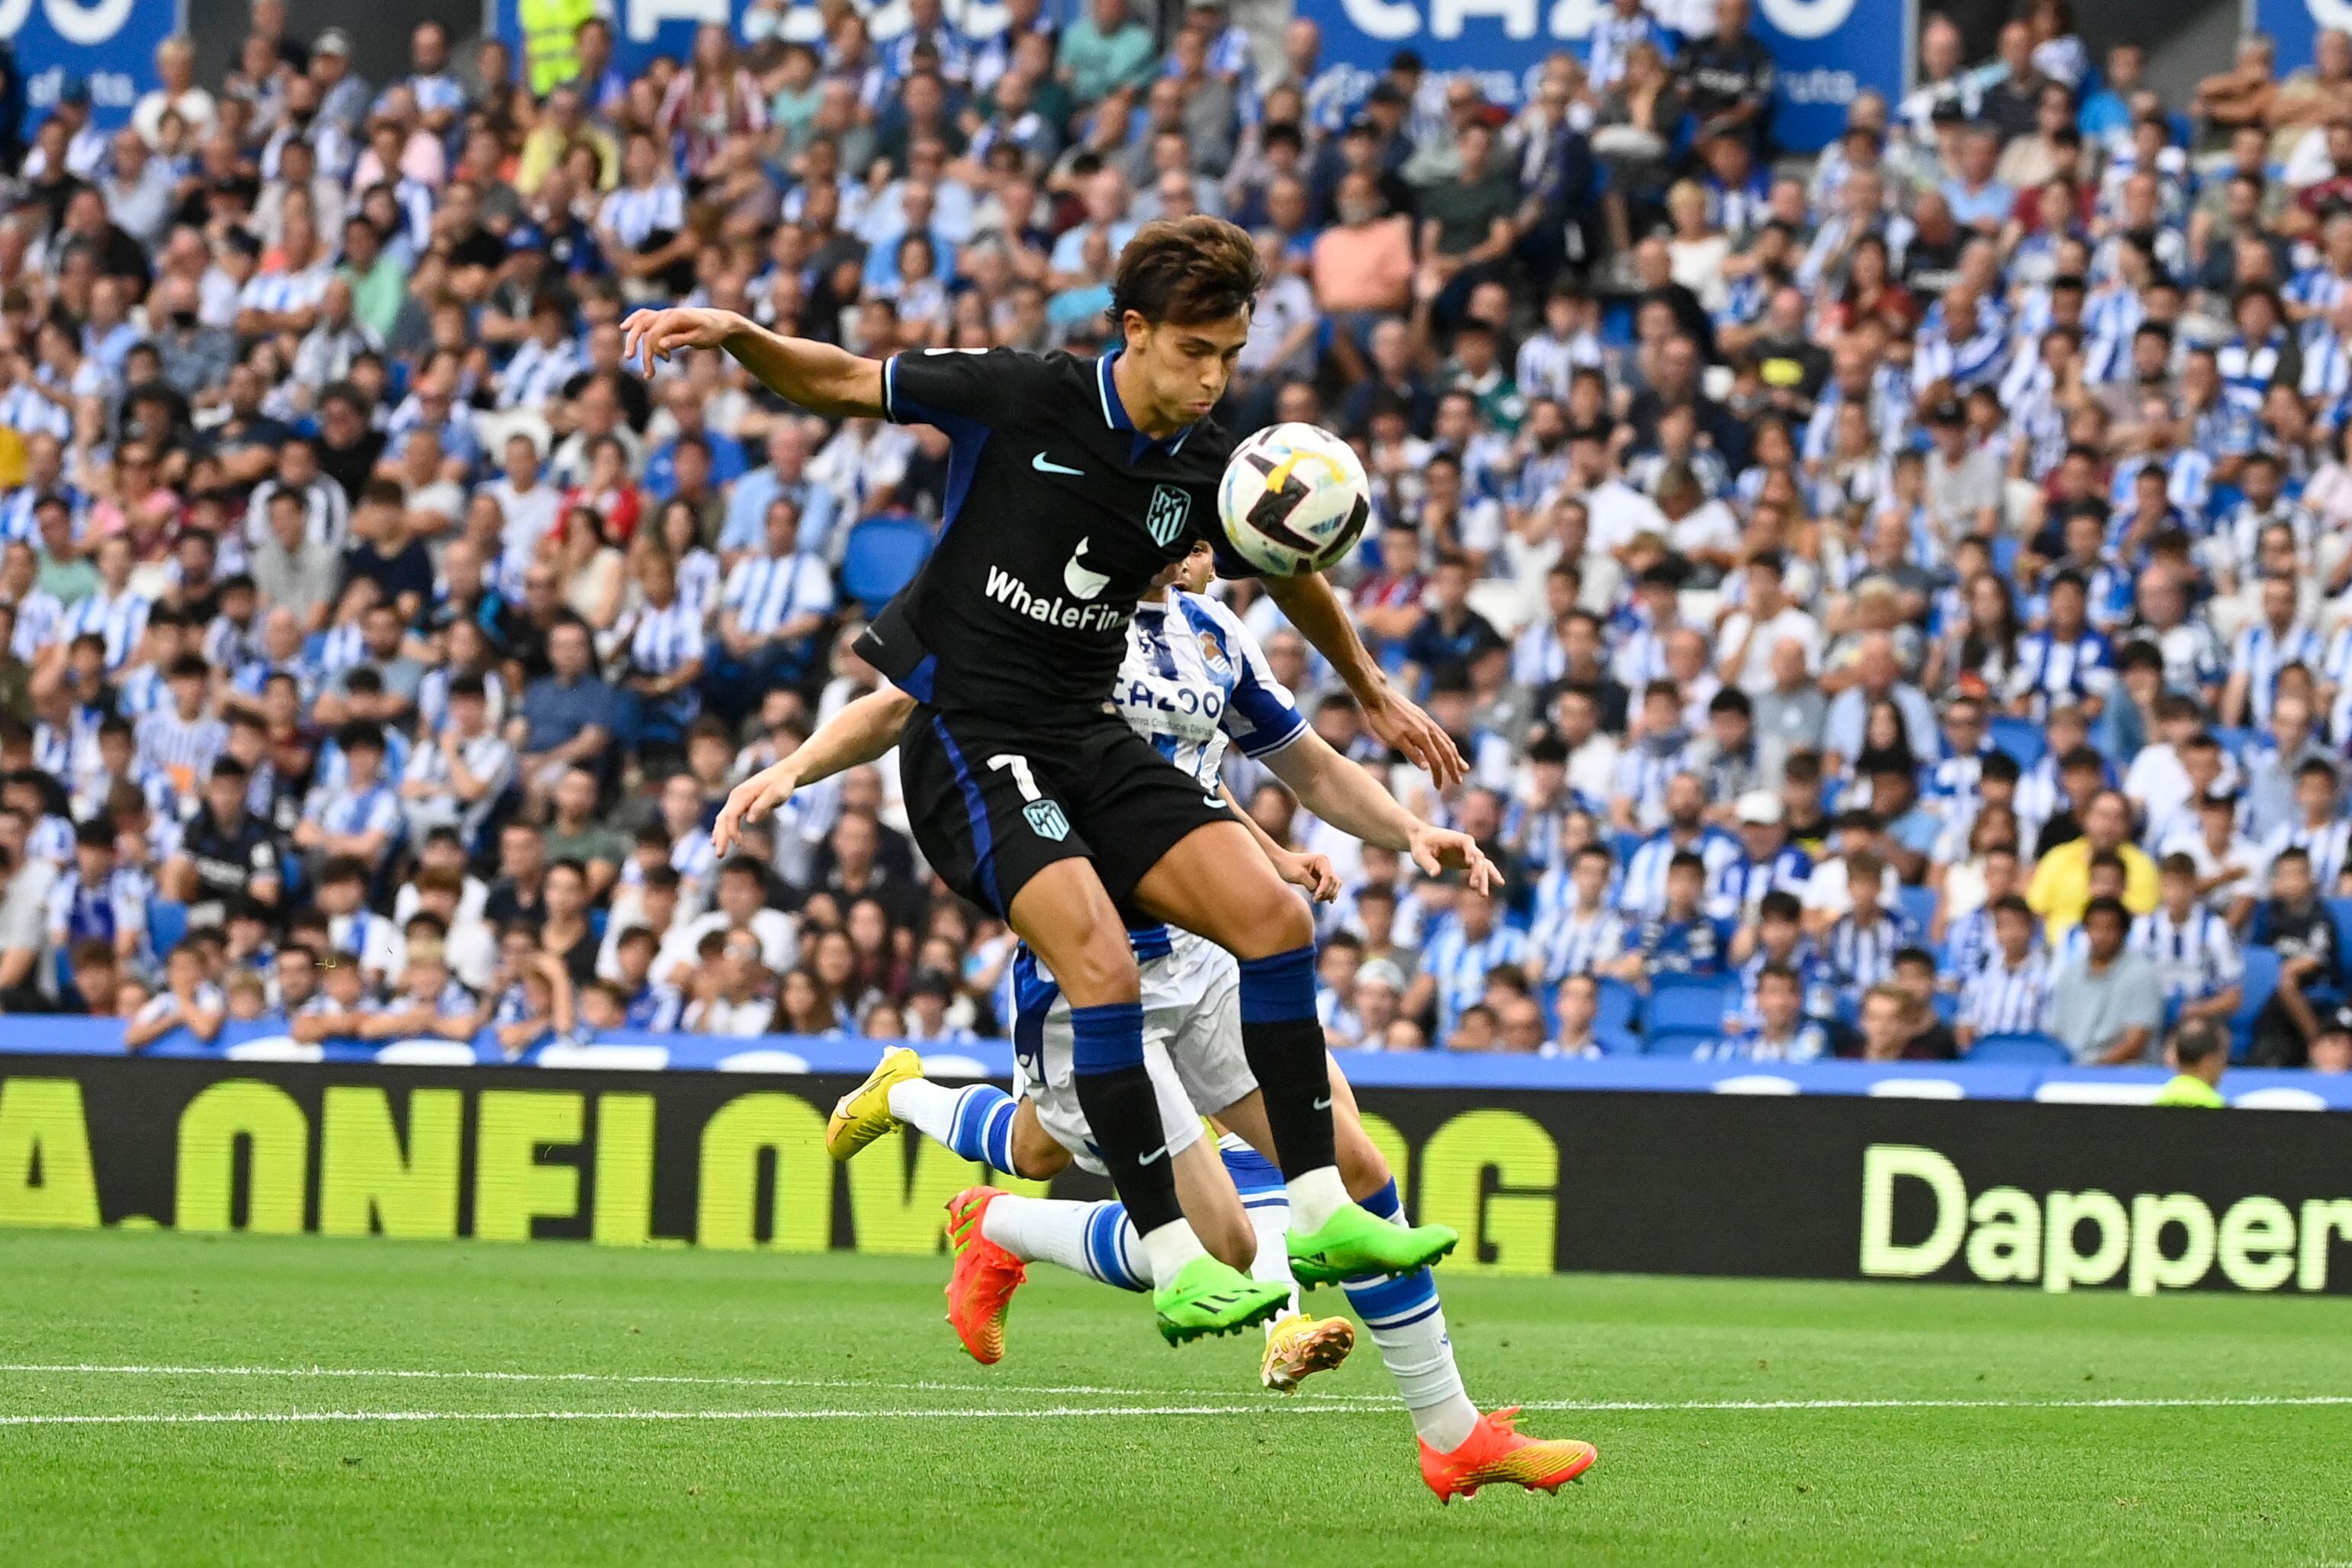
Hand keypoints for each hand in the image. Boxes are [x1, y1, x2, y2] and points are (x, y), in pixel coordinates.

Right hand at [620, 307, 740, 371]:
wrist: (720, 323)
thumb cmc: (712, 332)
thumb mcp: (700, 339)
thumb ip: (680, 340)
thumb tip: (660, 345)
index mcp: (675, 318)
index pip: (653, 334)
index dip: (651, 352)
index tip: (657, 368)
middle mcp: (667, 314)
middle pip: (642, 326)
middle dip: (634, 343)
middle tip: (629, 359)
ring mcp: (664, 315)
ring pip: (641, 322)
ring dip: (634, 338)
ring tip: (629, 355)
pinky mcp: (664, 319)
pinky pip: (644, 317)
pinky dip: (635, 323)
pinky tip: (625, 328)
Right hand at [712, 761, 800, 856]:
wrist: (783, 774)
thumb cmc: (782, 784)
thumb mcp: (776, 794)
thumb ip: (763, 806)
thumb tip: (750, 820)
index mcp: (742, 795)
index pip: (731, 816)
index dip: (732, 831)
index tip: (739, 845)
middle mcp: (735, 797)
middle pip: (722, 819)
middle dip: (721, 837)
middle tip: (720, 855)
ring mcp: (736, 799)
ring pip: (722, 819)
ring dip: (719, 835)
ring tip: (719, 852)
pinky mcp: (739, 803)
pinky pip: (726, 817)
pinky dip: (722, 829)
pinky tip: (718, 839)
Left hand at [1274, 848, 1338, 901]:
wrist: (1280, 863)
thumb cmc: (1287, 866)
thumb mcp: (1298, 875)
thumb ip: (1311, 883)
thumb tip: (1318, 892)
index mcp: (1321, 860)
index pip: (1328, 876)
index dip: (1324, 888)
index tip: (1315, 897)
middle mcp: (1325, 864)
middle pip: (1333, 882)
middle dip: (1326, 892)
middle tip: (1315, 900)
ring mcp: (1324, 871)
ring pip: (1334, 885)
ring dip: (1328, 894)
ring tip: (1316, 900)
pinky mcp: (1321, 878)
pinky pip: (1330, 888)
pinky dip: (1329, 894)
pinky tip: (1330, 901)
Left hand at [1362, 688, 1466, 788]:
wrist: (1378, 695)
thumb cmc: (1382, 719)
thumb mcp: (1393, 739)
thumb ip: (1411, 753)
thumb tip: (1427, 768)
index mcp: (1422, 737)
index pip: (1435, 761)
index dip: (1438, 776)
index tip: (1438, 788)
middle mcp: (1429, 729)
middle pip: (1446, 752)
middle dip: (1453, 768)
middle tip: (1459, 781)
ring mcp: (1428, 723)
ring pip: (1447, 742)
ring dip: (1455, 756)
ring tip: (1463, 766)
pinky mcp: (1424, 718)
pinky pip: (1442, 734)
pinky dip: (1449, 744)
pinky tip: (1449, 746)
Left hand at [1406, 823, 1504, 893]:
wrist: (1422, 841)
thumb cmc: (1421, 845)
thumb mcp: (1420, 854)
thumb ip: (1428, 863)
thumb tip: (1436, 874)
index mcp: (1456, 839)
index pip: (1468, 844)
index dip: (1471, 852)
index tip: (1470, 863)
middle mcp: (1466, 845)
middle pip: (1478, 858)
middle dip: (1478, 872)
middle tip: (1473, 887)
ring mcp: (1469, 853)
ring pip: (1483, 865)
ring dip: (1484, 879)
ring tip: (1483, 895)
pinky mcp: (1468, 861)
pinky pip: (1482, 869)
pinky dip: (1488, 876)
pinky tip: (1500, 883)